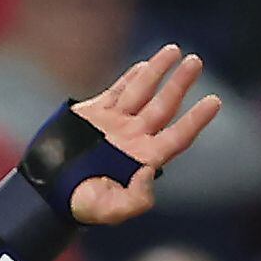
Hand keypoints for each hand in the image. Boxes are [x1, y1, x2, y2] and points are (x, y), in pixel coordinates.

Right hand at [65, 45, 223, 225]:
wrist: (47, 192)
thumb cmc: (81, 205)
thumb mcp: (109, 210)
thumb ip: (135, 200)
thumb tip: (148, 172)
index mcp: (143, 158)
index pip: (177, 136)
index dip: (196, 119)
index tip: (214, 101)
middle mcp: (133, 138)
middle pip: (164, 106)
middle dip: (180, 83)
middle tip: (195, 62)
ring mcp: (114, 123)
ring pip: (142, 92)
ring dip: (158, 71)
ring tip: (174, 50)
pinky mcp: (94, 114)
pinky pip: (117, 91)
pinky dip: (130, 78)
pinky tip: (144, 65)